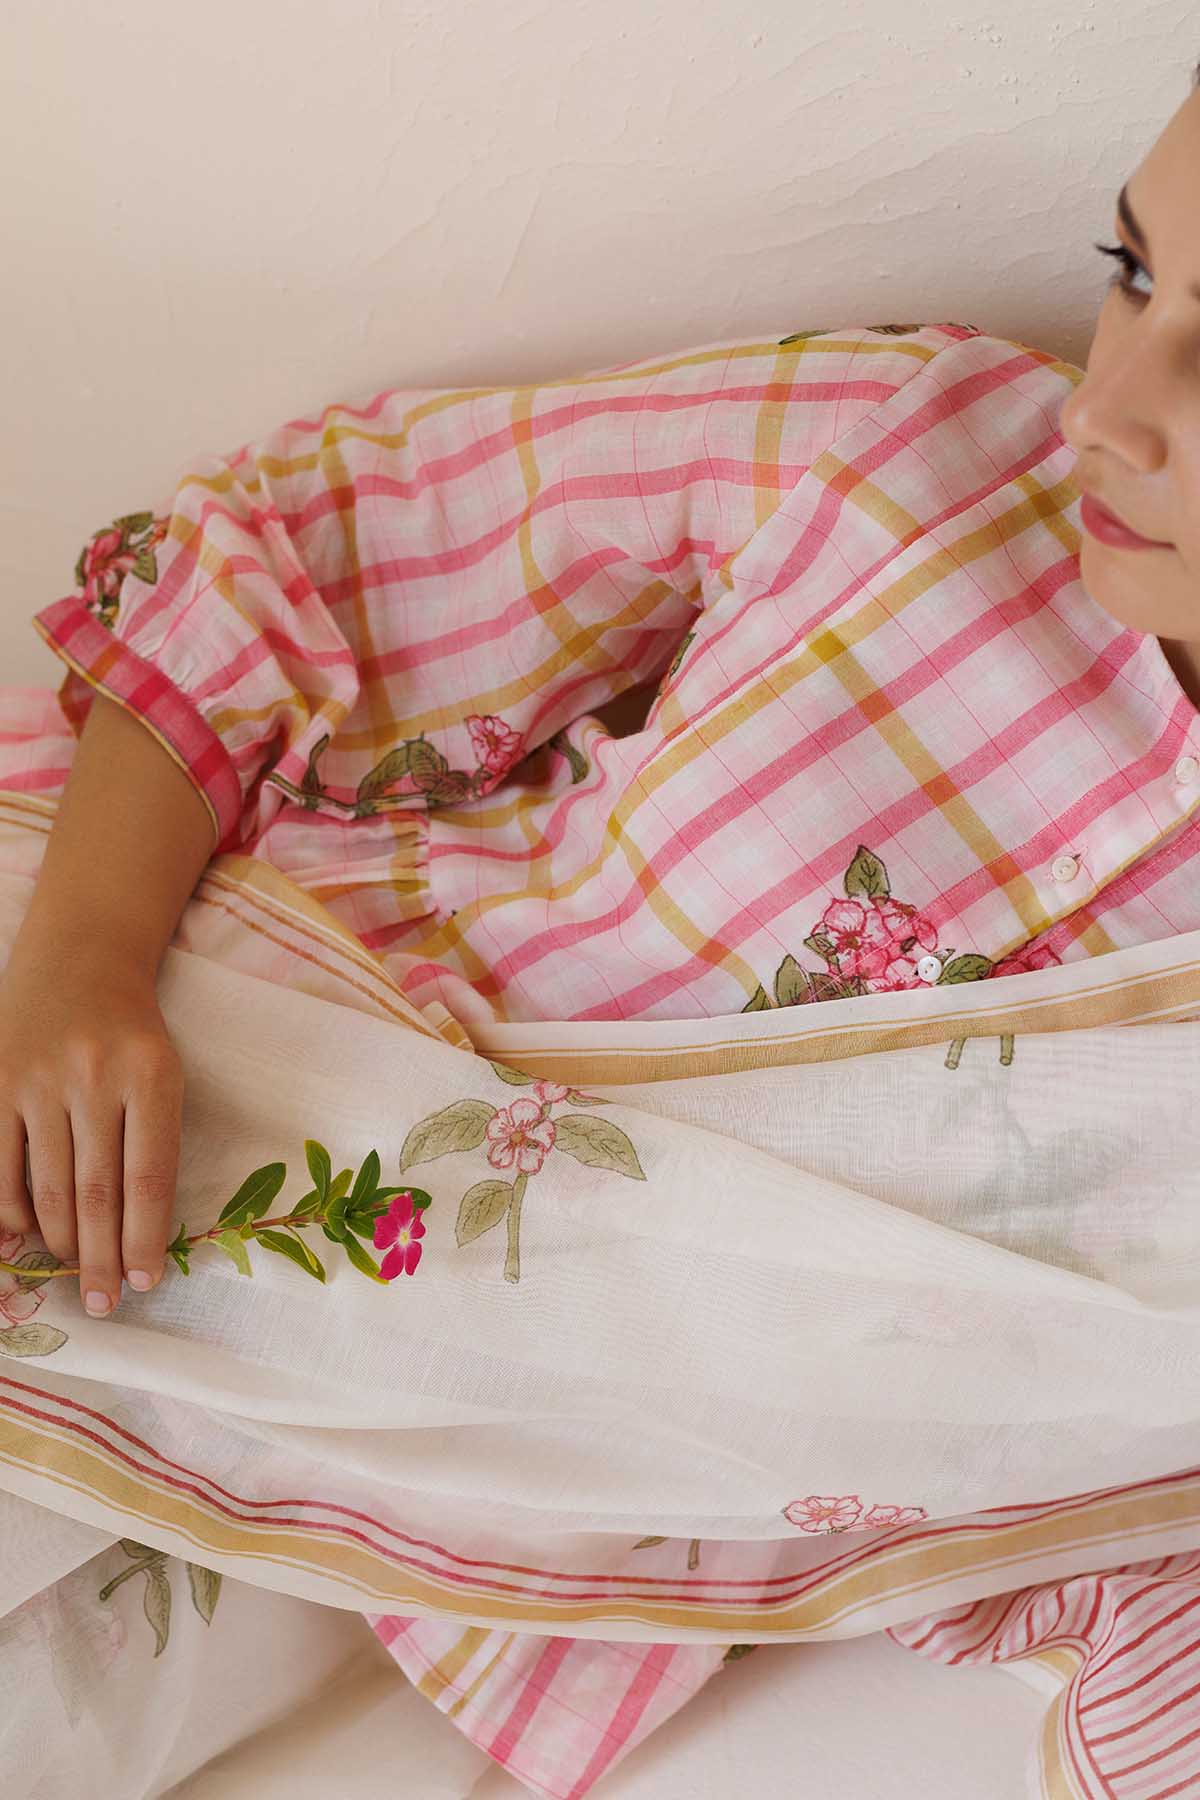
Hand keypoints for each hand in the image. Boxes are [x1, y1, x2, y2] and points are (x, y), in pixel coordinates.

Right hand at [0, 935, 183, 1316]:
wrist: (81, 958)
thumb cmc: (134, 1031)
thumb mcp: (165, 1072)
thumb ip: (155, 1141)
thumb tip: (139, 1230)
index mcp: (151, 1076)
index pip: (149, 1176)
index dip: (143, 1238)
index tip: (144, 1282)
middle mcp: (94, 1079)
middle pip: (98, 1192)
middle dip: (100, 1259)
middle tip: (104, 1303)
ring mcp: (40, 1081)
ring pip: (49, 1186)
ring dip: (61, 1242)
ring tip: (74, 1274)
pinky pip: (0, 1162)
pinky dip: (10, 1210)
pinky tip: (22, 1241)